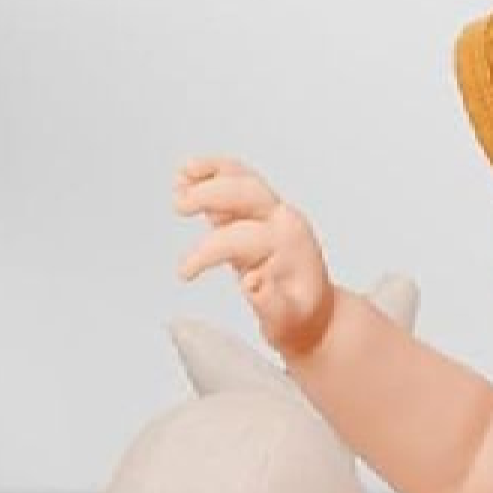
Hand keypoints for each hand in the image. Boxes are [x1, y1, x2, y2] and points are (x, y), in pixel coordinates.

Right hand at [172, 156, 335, 359]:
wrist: (314, 314)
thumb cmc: (298, 317)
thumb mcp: (286, 321)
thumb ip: (271, 304)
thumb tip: (253, 284)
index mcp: (291, 245)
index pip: (241, 238)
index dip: (206, 253)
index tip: (184, 272)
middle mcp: (283, 221)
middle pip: (246, 192)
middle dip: (209, 194)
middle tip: (179, 207)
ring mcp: (271, 213)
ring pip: (242, 178)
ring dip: (210, 173)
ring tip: (179, 178)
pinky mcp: (258, 211)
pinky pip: (237, 180)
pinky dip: (213, 172)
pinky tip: (186, 174)